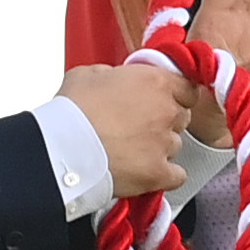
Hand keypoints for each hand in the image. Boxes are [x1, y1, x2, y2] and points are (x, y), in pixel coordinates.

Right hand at [53, 58, 198, 197]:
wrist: (63, 149)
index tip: (163, 99)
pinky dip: (166, 175)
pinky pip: (177, 175)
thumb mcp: (88, 74)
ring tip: (134, 151)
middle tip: (139, 125)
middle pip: (181, 117)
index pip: (187, 88)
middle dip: (164, 121)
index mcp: (155, 82)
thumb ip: (113, 74)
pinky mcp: (158, 173)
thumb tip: (115, 79)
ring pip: (175, 145)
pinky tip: (150, 172)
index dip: (174, 94)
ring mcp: (165, 144)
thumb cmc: (71, 111)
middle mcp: (167, 111)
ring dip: (160, 147)